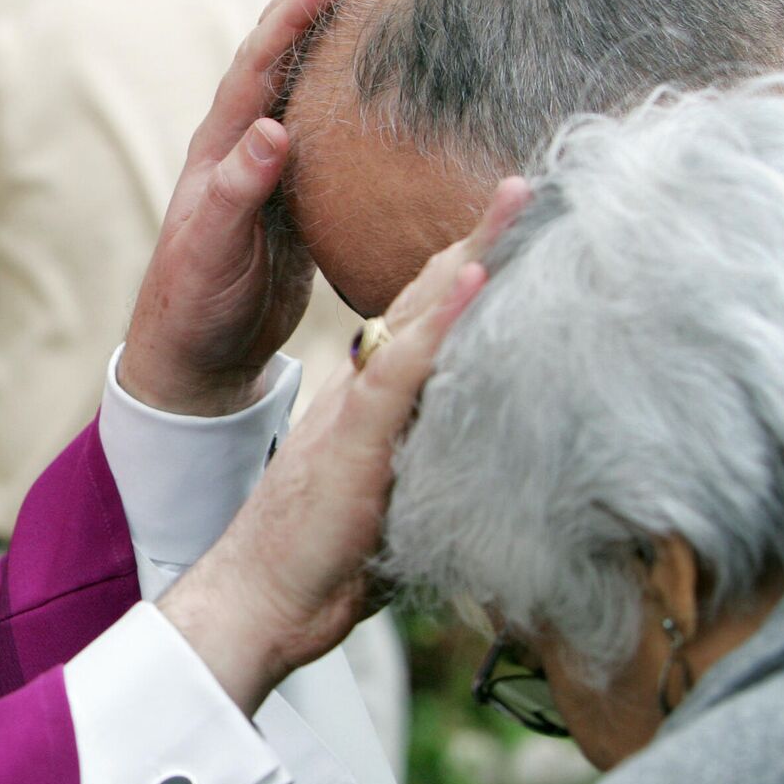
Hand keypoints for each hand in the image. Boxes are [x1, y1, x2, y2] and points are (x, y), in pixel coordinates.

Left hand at [119, 0, 379, 416]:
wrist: (197, 355)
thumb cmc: (194, 307)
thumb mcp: (210, 256)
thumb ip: (235, 195)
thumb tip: (270, 131)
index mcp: (219, 145)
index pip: (262, 60)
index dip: (297, 11)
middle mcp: (245, 133)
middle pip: (286, 36)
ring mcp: (275, 151)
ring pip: (312, 59)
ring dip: (344, 2)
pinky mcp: (304, 178)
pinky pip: (335, 103)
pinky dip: (358, 62)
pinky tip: (392, 36)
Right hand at [157, 178, 531, 713]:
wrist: (254, 601)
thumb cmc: (322, 569)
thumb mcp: (393, 509)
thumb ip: (432, 477)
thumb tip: (497, 482)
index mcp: (369, 402)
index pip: (424, 322)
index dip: (466, 272)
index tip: (512, 227)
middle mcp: (361, 390)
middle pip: (425, 297)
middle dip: (479, 237)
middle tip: (529, 183)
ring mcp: (357, 410)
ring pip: (419, 315)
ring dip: (472, 252)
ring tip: (519, 197)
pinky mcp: (354, 442)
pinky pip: (402, 370)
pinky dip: (441, 321)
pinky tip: (475, 278)